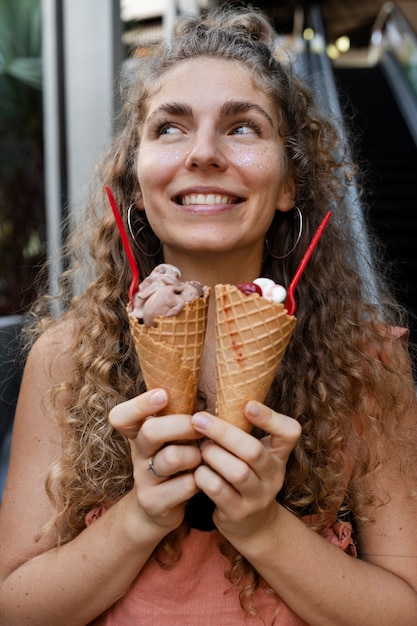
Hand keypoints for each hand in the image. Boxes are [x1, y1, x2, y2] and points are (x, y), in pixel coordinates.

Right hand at [109, 389, 201, 535]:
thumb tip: (206, 376)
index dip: (140, 404)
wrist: (157, 509)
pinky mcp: (154, 503)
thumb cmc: (173, 460)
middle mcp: (137, 453)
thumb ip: (178, 415)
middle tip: (200, 426)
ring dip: (195, 455)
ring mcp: (143, 479)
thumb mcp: (170, 437)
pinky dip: (200, 480)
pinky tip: (204, 478)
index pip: (121, 416)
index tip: (164, 395)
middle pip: (151, 431)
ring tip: (203, 457)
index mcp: (138, 433)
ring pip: (171, 458)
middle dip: (181, 425)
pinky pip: (184, 486)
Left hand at [191, 401, 300, 542]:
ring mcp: (258, 496)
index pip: (289, 432)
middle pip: (253, 450)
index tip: (247, 405)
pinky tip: (196, 470)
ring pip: (237, 472)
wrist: (253, 525)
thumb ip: (242, 430)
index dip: (271, 418)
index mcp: (279, 454)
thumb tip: (211, 396)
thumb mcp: (253, 454)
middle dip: (223, 432)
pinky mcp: (239, 513)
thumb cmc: (245, 475)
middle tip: (198, 419)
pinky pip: (219, 492)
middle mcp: (273, 475)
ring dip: (213, 455)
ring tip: (199, 447)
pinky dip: (204, 477)